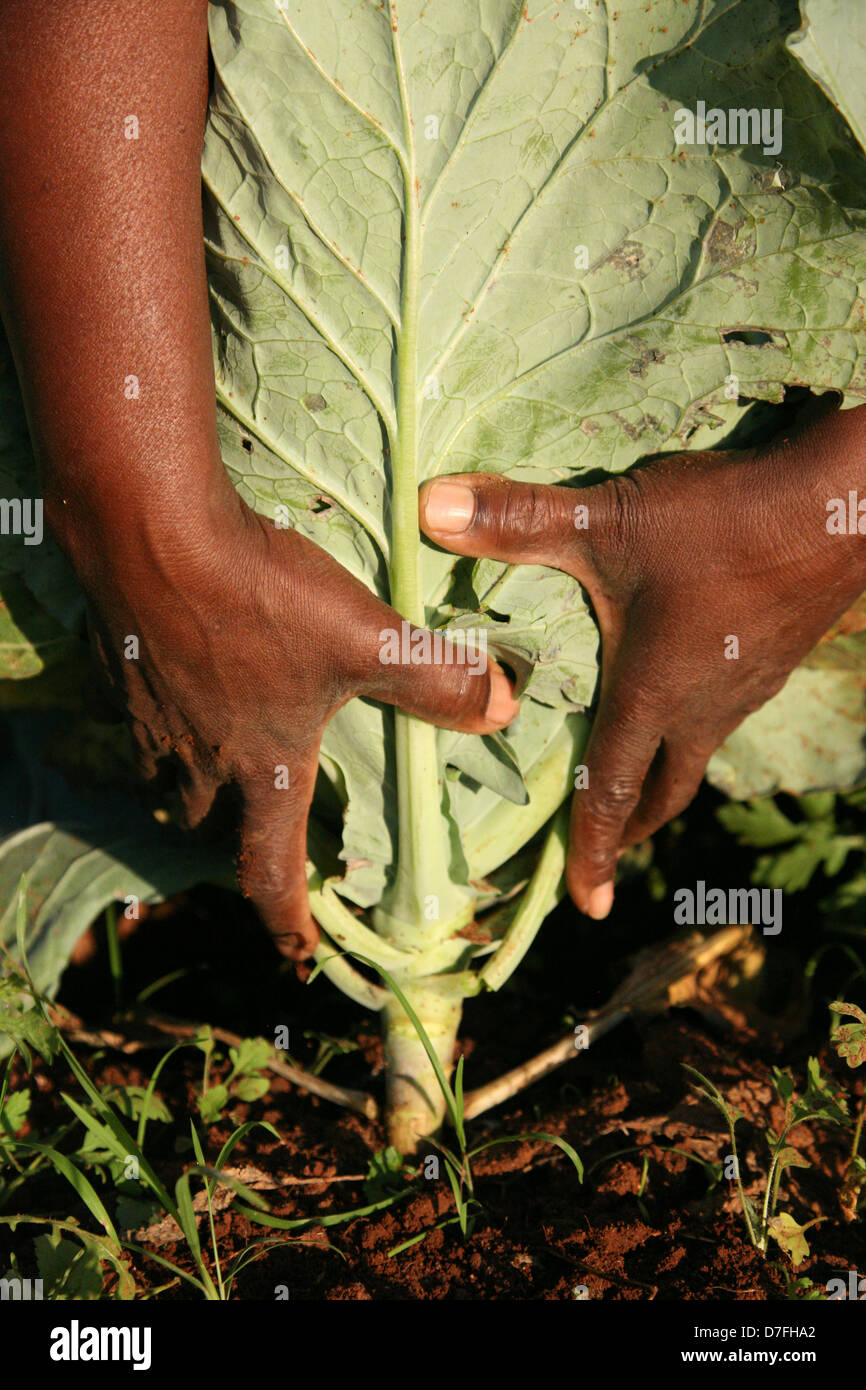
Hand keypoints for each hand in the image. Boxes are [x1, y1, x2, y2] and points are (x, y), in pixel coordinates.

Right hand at [85, 488, 517, 958]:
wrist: (152, 532)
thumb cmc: (264, 599)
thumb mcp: (369, 637)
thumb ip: (436, 678)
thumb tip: (502, 708)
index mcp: (264, 767)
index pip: (270, 867)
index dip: (287, 918)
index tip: (297, 952)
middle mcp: (199, 757)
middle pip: (205, 822)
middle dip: (229, 838)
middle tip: (248, 836)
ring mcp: (152, 716)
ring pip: (163, 774)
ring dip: (186, 785)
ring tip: (205, 772)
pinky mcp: (122, 668)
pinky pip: (138, 718)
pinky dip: (159, 722)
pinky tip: (173, 689)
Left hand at [420, 400, 865, 919]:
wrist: (846, 506)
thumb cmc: (722, 524)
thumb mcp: (609, 518)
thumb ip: (519, 518)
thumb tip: (427, 506)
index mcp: (654, 695)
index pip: (613, 793)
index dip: (593, 853)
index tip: (587, 908)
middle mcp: (703, 709)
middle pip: (664, 793)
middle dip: (629, 829)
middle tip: (601, 848)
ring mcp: (747, 688)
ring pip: (697, 755)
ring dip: (661, 775)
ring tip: (630, 771)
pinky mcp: (775, 659)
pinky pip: (725, 715)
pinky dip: (692, 728)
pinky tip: (684, 688)